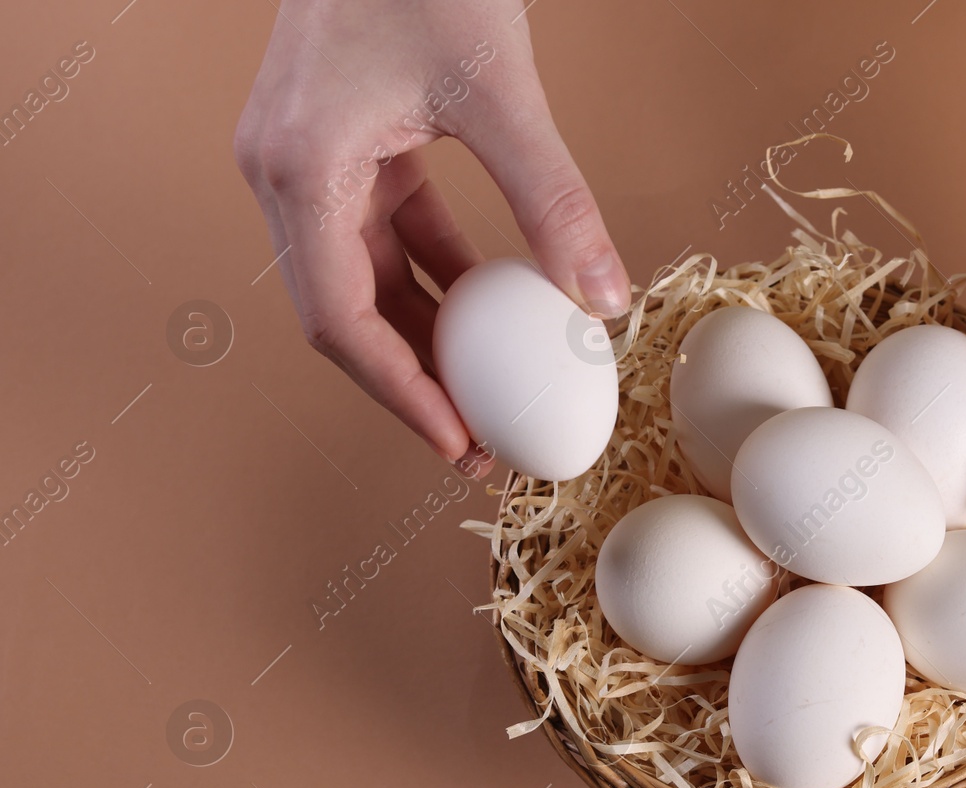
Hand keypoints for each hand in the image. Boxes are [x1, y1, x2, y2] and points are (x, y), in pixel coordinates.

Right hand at [234, 0, 631, 473]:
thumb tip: (606, 299)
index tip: (457, 443)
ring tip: (493, 393)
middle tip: (482, 443)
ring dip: (429, 335)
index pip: (339, 318)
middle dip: (415, 382)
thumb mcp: (500, 92)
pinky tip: (496, 310)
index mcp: (299, 169)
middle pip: (344, 312)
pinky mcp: (343, 147)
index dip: (399, 393)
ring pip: (366, 279)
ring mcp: (309, 162)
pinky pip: (387, 235)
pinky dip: (438, 276)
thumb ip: (555, 200)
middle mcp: (285, 174)